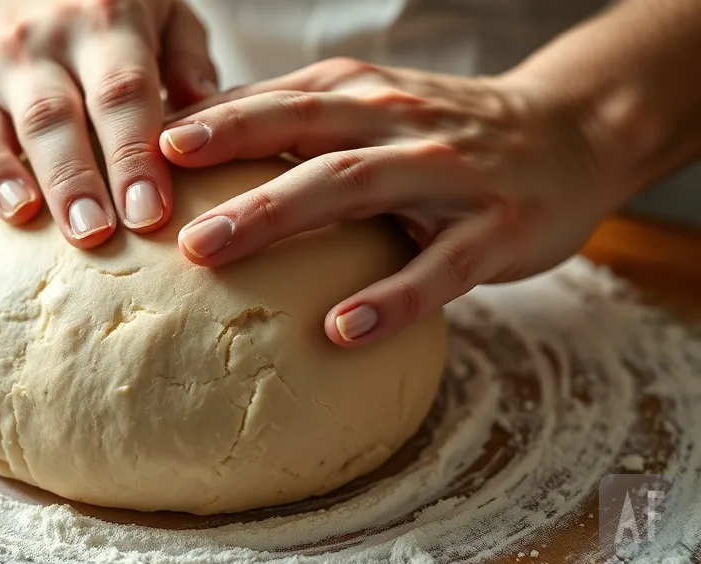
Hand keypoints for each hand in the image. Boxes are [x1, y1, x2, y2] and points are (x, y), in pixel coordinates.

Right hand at [0, 0, 216, 247]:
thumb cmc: (107, 8)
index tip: (152, 212)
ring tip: (78, 235)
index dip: (135, 153)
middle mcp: (48, 39)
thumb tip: (208, 116)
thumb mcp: (161, 9)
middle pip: (67, 116)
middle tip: (108, 234)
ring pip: (24, 127)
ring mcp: (1, 65)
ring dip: (52, 185)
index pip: (122, 91)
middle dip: (88, 179)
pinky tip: (16, 214)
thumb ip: (187, 55)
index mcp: (106, 20)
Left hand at [159, 58, 628, 347]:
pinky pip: (437, 269)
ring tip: (212, 253)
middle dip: (225, 164)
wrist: (570, 131)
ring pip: (353, 187)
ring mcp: (448, 174)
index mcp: (359, 93)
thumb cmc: (444, 129)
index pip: (270, 101)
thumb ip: (294, 119)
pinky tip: (340, 328)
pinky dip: (389, 297)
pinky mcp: (495, 230)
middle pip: (300, 136)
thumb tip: (193, 138)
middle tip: (156, 207)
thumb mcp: (372, 106)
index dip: (203, 124)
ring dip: (278, 216)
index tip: (135, 155)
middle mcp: (397, 122)